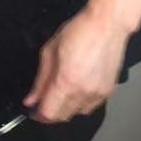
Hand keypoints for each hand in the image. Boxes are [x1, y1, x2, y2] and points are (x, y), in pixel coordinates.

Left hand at [24, 0, 131, 123]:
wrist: (108, 24)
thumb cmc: (79, 32)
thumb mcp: (50, 52)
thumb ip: (40, 80)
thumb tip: (31, 99)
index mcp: (67, 81)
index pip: (49, 114)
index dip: (38, 115)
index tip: (34, 110)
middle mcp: (84, 92)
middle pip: (63, 117)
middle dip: (51, 111)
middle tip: (45, 98)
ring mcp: (98, 94)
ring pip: (77, 113)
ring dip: (66, 107)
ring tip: (63, 89)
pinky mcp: (109, 92)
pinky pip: (91, 107)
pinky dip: (81, 103)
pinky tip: (77, 87)